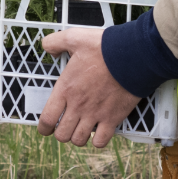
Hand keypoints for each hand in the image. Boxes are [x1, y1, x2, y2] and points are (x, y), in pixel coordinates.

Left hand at [37, 27, 140, 146]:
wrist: (133, 56)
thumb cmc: (104, 47)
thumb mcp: (74, 37)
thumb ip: (55, 42)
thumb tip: (47, 48)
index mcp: (66, 89)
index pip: (47, 119)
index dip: (44, 127)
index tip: (46, 127)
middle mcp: (78, 106)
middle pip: (61, 135)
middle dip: (61, 133)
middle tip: (66, 125)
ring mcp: (95, 114)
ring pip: (79, 140)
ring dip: (78, 137)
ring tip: (81, 129)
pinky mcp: (113, 118)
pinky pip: (101, 141)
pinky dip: (98, 140)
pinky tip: (98, 131)